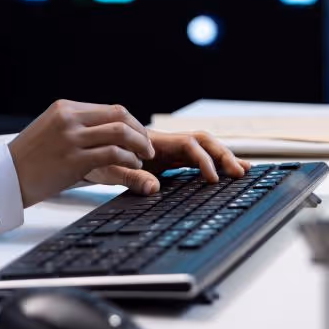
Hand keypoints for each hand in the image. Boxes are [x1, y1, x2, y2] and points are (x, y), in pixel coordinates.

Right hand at [8, 100, 154, 207]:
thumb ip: (76, 125)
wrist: (5, 176)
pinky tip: (132, 166)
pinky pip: (112, 154)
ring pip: (120, 133)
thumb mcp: (51, 129)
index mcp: (65, 108)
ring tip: (143, 158)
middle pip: (119, 116)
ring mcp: (71, 138)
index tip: (140, 136)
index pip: (110, 109)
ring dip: (139, 146)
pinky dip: (129, 159)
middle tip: (148, 147)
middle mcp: (69, 118)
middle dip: (140, 132)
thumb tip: (107, 129)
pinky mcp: (74, 160)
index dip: (132, 123)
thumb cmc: (30, 157)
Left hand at [84, 129, 250, 194]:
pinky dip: (211, 162)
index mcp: (154, 142)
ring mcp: (167, 150)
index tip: (213, 179)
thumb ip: (131, 176)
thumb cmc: (97, 159)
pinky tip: (226, 173)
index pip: (189, 144)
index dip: (204, 160)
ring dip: (222, 156)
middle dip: (223, 155)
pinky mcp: (167, 158)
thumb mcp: (109, 170)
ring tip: (243, 171)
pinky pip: (193, 157)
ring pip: (201, 147)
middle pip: (202, 141)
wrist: (86, 151)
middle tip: (240, 173)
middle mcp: (164, 143)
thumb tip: (154, 187)